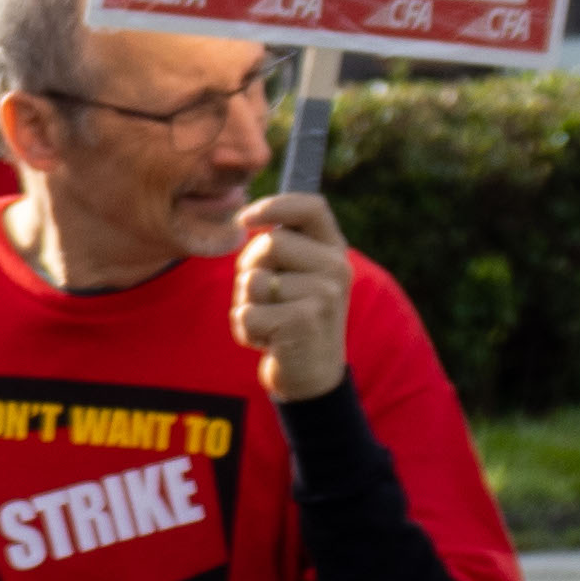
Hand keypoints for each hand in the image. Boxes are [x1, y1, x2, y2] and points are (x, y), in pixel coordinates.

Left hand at [232, 188, 354, 401]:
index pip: (311, 207)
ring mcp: (323, 295)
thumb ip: (281, 247)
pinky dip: (245, 330)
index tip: (244, 219)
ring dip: (246, 303)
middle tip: (263, 296)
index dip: (275, 205)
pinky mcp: (303, 323)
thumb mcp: (298, 277)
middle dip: (249, 268)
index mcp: (334, 251)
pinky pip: (247, 313)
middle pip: (269, 243)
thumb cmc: (293, 318)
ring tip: (269, 320)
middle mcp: (336, 269)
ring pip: (253, 281)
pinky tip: (268, 341)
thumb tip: (243, 219)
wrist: (312, 376)